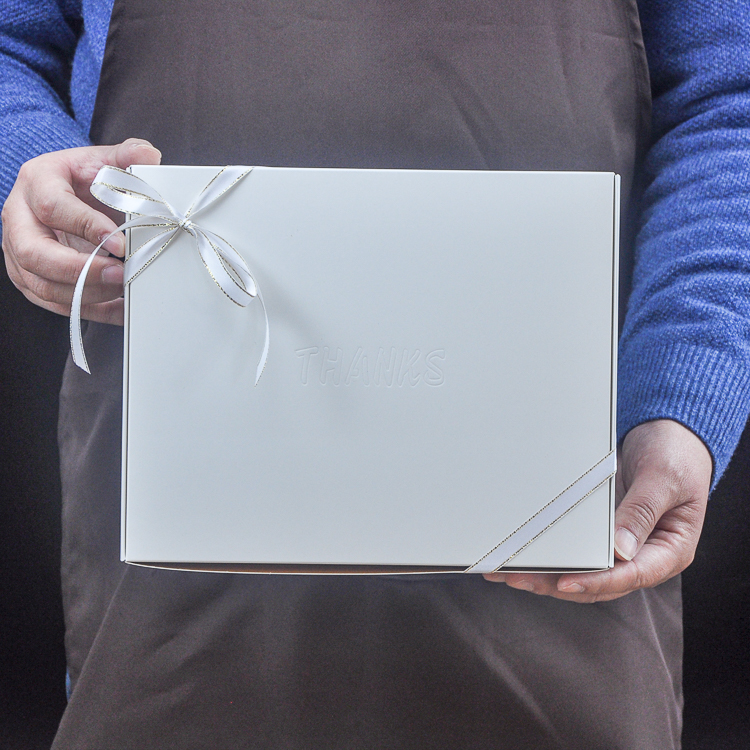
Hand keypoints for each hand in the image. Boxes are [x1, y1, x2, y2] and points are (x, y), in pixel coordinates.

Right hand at [1, 139, 161, 325]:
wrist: (71, 193)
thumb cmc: (87, 179)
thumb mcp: (105, 161)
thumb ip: (126, 157)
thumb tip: (148, 155)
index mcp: (36, 182)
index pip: (52, 207)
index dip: (86, 226)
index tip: (121, 242)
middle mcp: (18, 218)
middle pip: (34, 253)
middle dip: (80, 270)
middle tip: (120, 273)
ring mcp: (19, 252)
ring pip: (41, 285)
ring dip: (85, 294)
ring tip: (122, 288)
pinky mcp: (31, 279)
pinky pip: (57, 306)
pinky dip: (92, 311)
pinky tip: (121, 308)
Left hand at [483, 419, 712, 601]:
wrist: (671, 435)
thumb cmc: (676, 455)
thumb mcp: (664, 479)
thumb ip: (642, 511)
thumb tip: (620, 550)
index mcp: (670, 550)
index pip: (631, 576)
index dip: (596, 581)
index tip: (564, 581)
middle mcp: (645, 555)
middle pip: (599, 581)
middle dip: (558, 582)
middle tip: (520, 577)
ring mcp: (623, 546)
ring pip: (583, 570)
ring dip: (547, 574)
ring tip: (511, 572)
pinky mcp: (604, 533)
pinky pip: (578, 550)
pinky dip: (553, 553)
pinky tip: (525, 554)